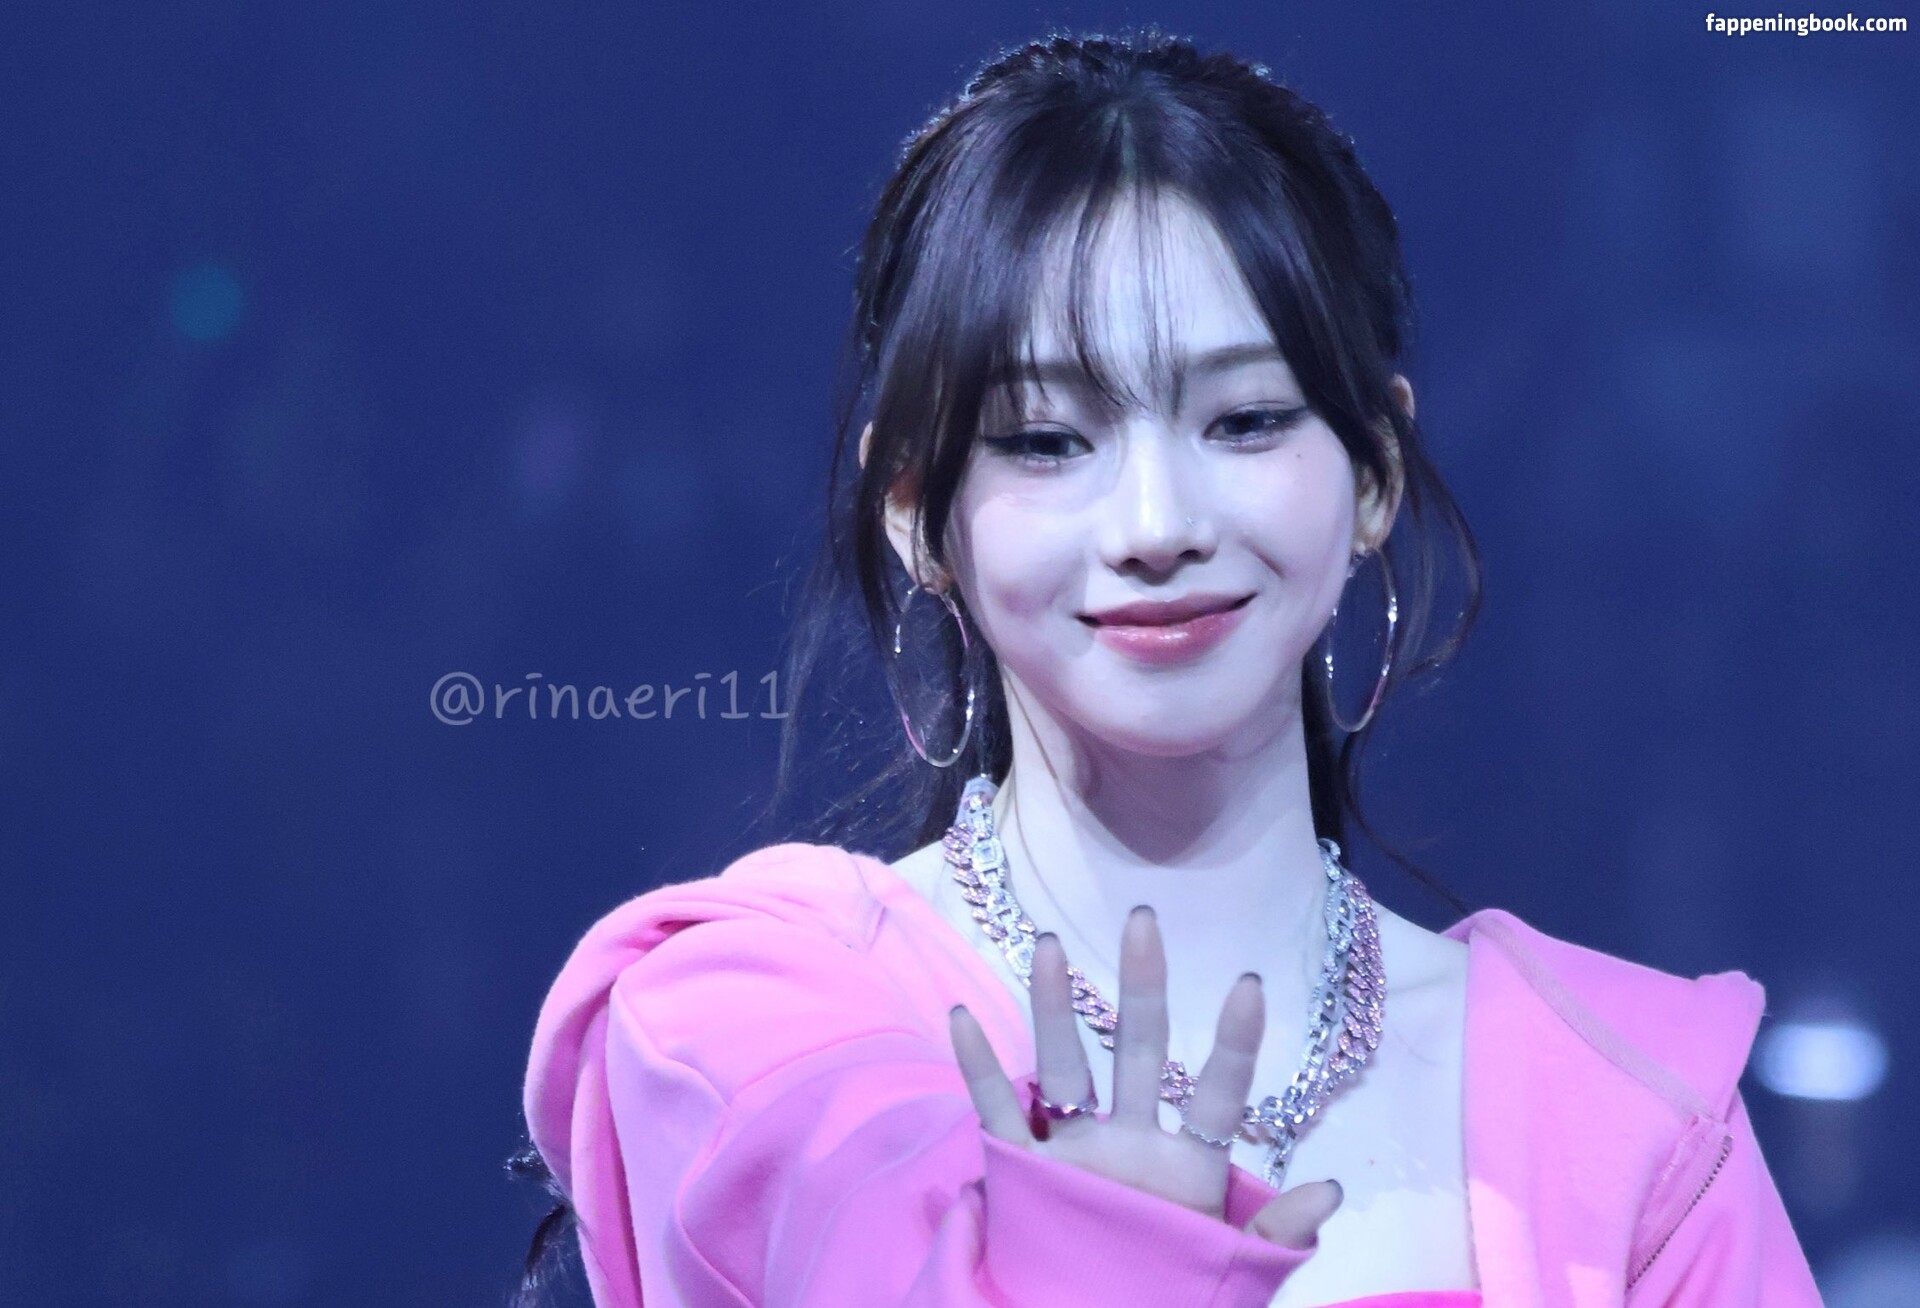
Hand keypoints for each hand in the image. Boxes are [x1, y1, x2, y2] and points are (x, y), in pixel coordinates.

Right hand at [949, 904, 1342, 1248]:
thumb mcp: (1232, 1270)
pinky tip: (963, 1018)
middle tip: (1145, 919)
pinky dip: (978, 1068)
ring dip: (1054, 1006)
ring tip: (1051, 944)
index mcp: (1187, 1166)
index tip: (1249, 985)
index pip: (1218, 1095)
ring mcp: (1075, 1151)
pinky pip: (997, 1112)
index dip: (1234, 1044)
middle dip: (1143, 987)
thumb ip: (1274, 1233)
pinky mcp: (1024, 1174)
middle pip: (1138, 1051)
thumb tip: (1331, 1188)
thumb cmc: (1174, 1297)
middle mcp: (1130, 1142)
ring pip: (1063, 1064)